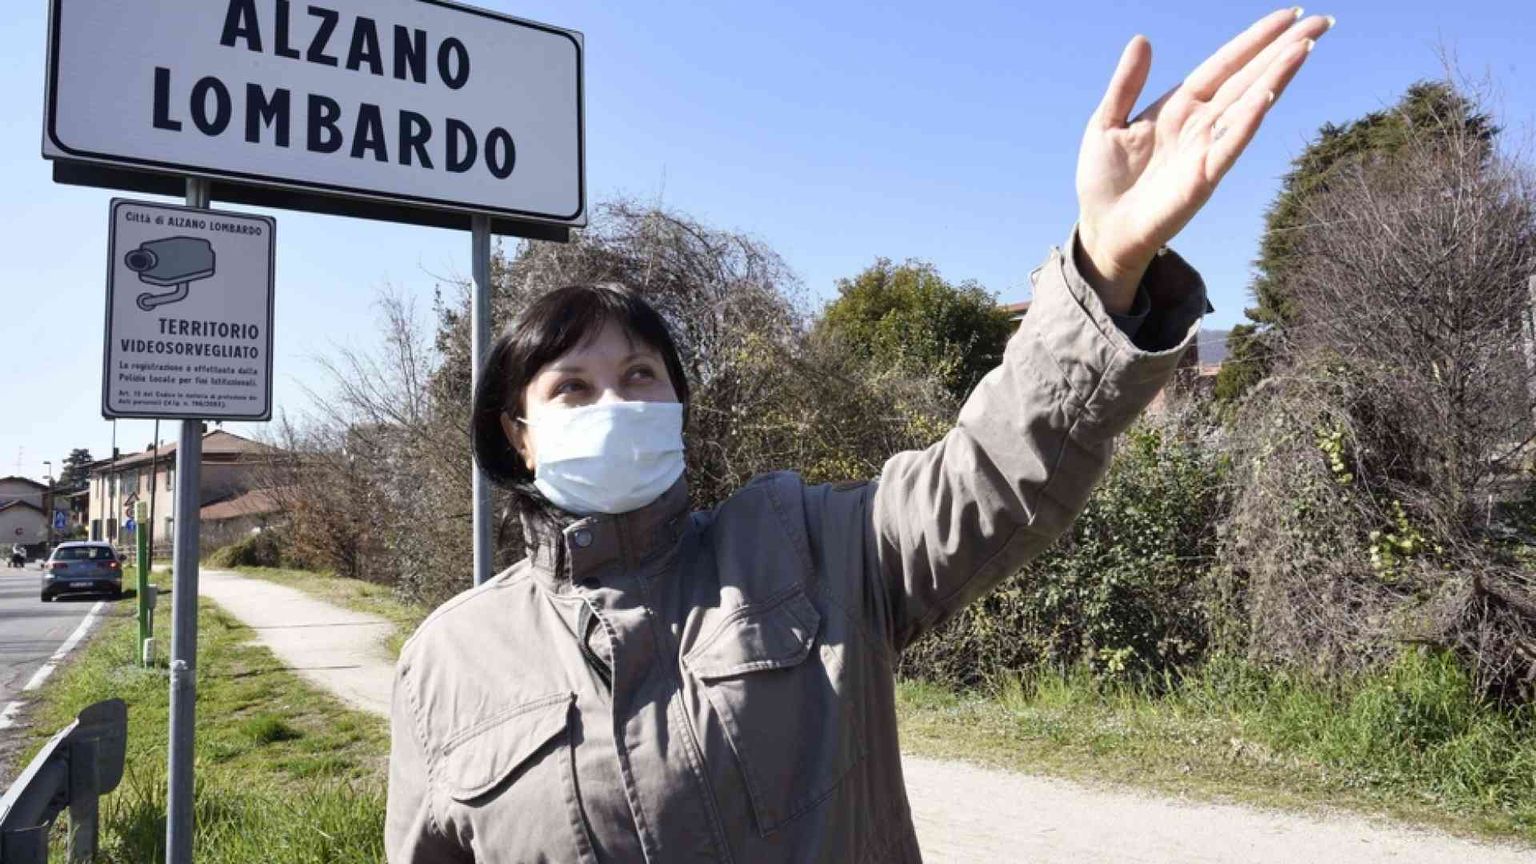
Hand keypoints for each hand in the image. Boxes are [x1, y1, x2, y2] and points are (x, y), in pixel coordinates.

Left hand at [1075, 8, 1333, 310]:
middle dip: (1283, 49)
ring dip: (1275, 76)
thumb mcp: (1107, 122)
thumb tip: (1143, 39)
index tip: (1290, 14)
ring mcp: (1205, 150)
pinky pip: (1228, 146)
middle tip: (1322, 22)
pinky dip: (1246, 122)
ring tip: (1303, 47)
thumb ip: (1126, 83)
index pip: (1225, 64)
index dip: (1255, 40)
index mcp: (1180, 107)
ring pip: (1247, 105)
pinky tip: (1265, 97)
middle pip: (1248, 78)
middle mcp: (1200, 124)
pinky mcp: (1202, 179)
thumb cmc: (1104, 180)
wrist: (1102, 230)